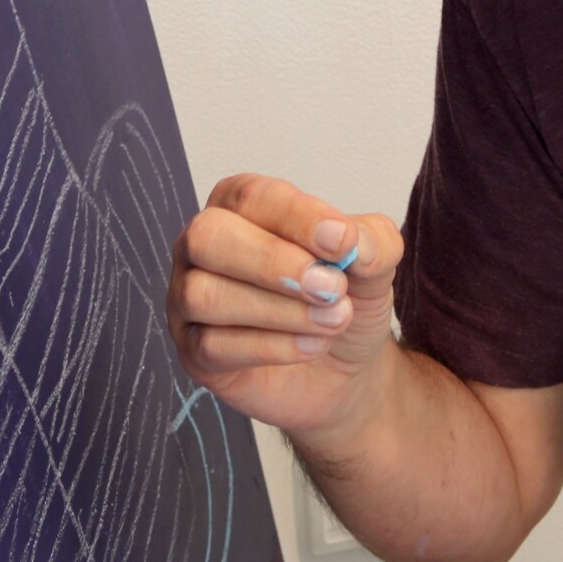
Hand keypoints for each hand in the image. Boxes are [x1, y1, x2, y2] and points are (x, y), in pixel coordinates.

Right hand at [168, 173, 402, 439]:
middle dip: (271, 262)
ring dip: (279, 310)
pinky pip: (212, 346)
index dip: (297, 217)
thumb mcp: (374, 262)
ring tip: (334, 319)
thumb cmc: (344, 297)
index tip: (343, 242)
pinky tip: (313, 345)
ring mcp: (188, 299)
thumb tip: (350, 241)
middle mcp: (203, 245)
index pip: (252, 196)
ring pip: (205, 295)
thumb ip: (371, 241)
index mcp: (239, 204)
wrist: (343, 365)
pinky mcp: (194, 352)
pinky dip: (272, 347)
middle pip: (206, 237)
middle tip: (331, 287)